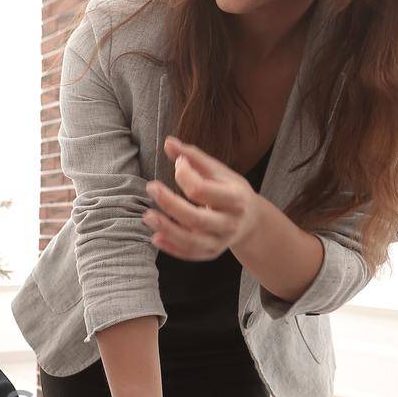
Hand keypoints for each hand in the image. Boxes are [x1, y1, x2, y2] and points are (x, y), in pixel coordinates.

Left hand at [143, 136, 267, 260]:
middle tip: (151, 187)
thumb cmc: (230, 190)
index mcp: (235, 199)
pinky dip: (171, 248)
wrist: (251, 220)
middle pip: (196, 218)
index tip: (177, 164)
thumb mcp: (218, 171)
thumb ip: (194, 157)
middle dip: (170, 204)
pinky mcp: (211, 252)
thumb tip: (168, 142)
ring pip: (191, 242)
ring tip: (147, 216)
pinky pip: (189, 254)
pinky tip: (155, 237)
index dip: (185, 176)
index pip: (202, 190)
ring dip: (167, 229)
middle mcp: (229, 222)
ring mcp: (221, 241)